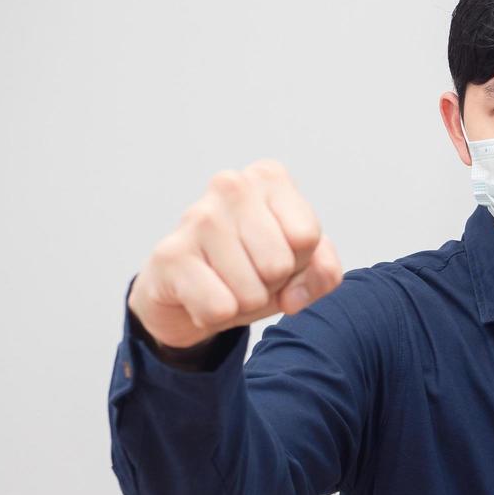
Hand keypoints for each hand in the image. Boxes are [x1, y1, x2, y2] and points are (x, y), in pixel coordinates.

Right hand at [128, 159, 342, 349]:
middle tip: (249, 272)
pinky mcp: (170, 254)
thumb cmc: (251, 267)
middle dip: (271, 283)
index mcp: (269, 178)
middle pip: (280, 264)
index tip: (276, 253)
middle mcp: (232, 186)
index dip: (298, 261)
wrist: (187, 291)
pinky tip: (202, 295)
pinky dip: (216, 316)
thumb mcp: (300, 268)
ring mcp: (197, 216)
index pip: (307, 237)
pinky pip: (219, 308)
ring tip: (225, 282)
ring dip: (244, 302)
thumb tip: (295, 296)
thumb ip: (323, 273)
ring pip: (251, 291)